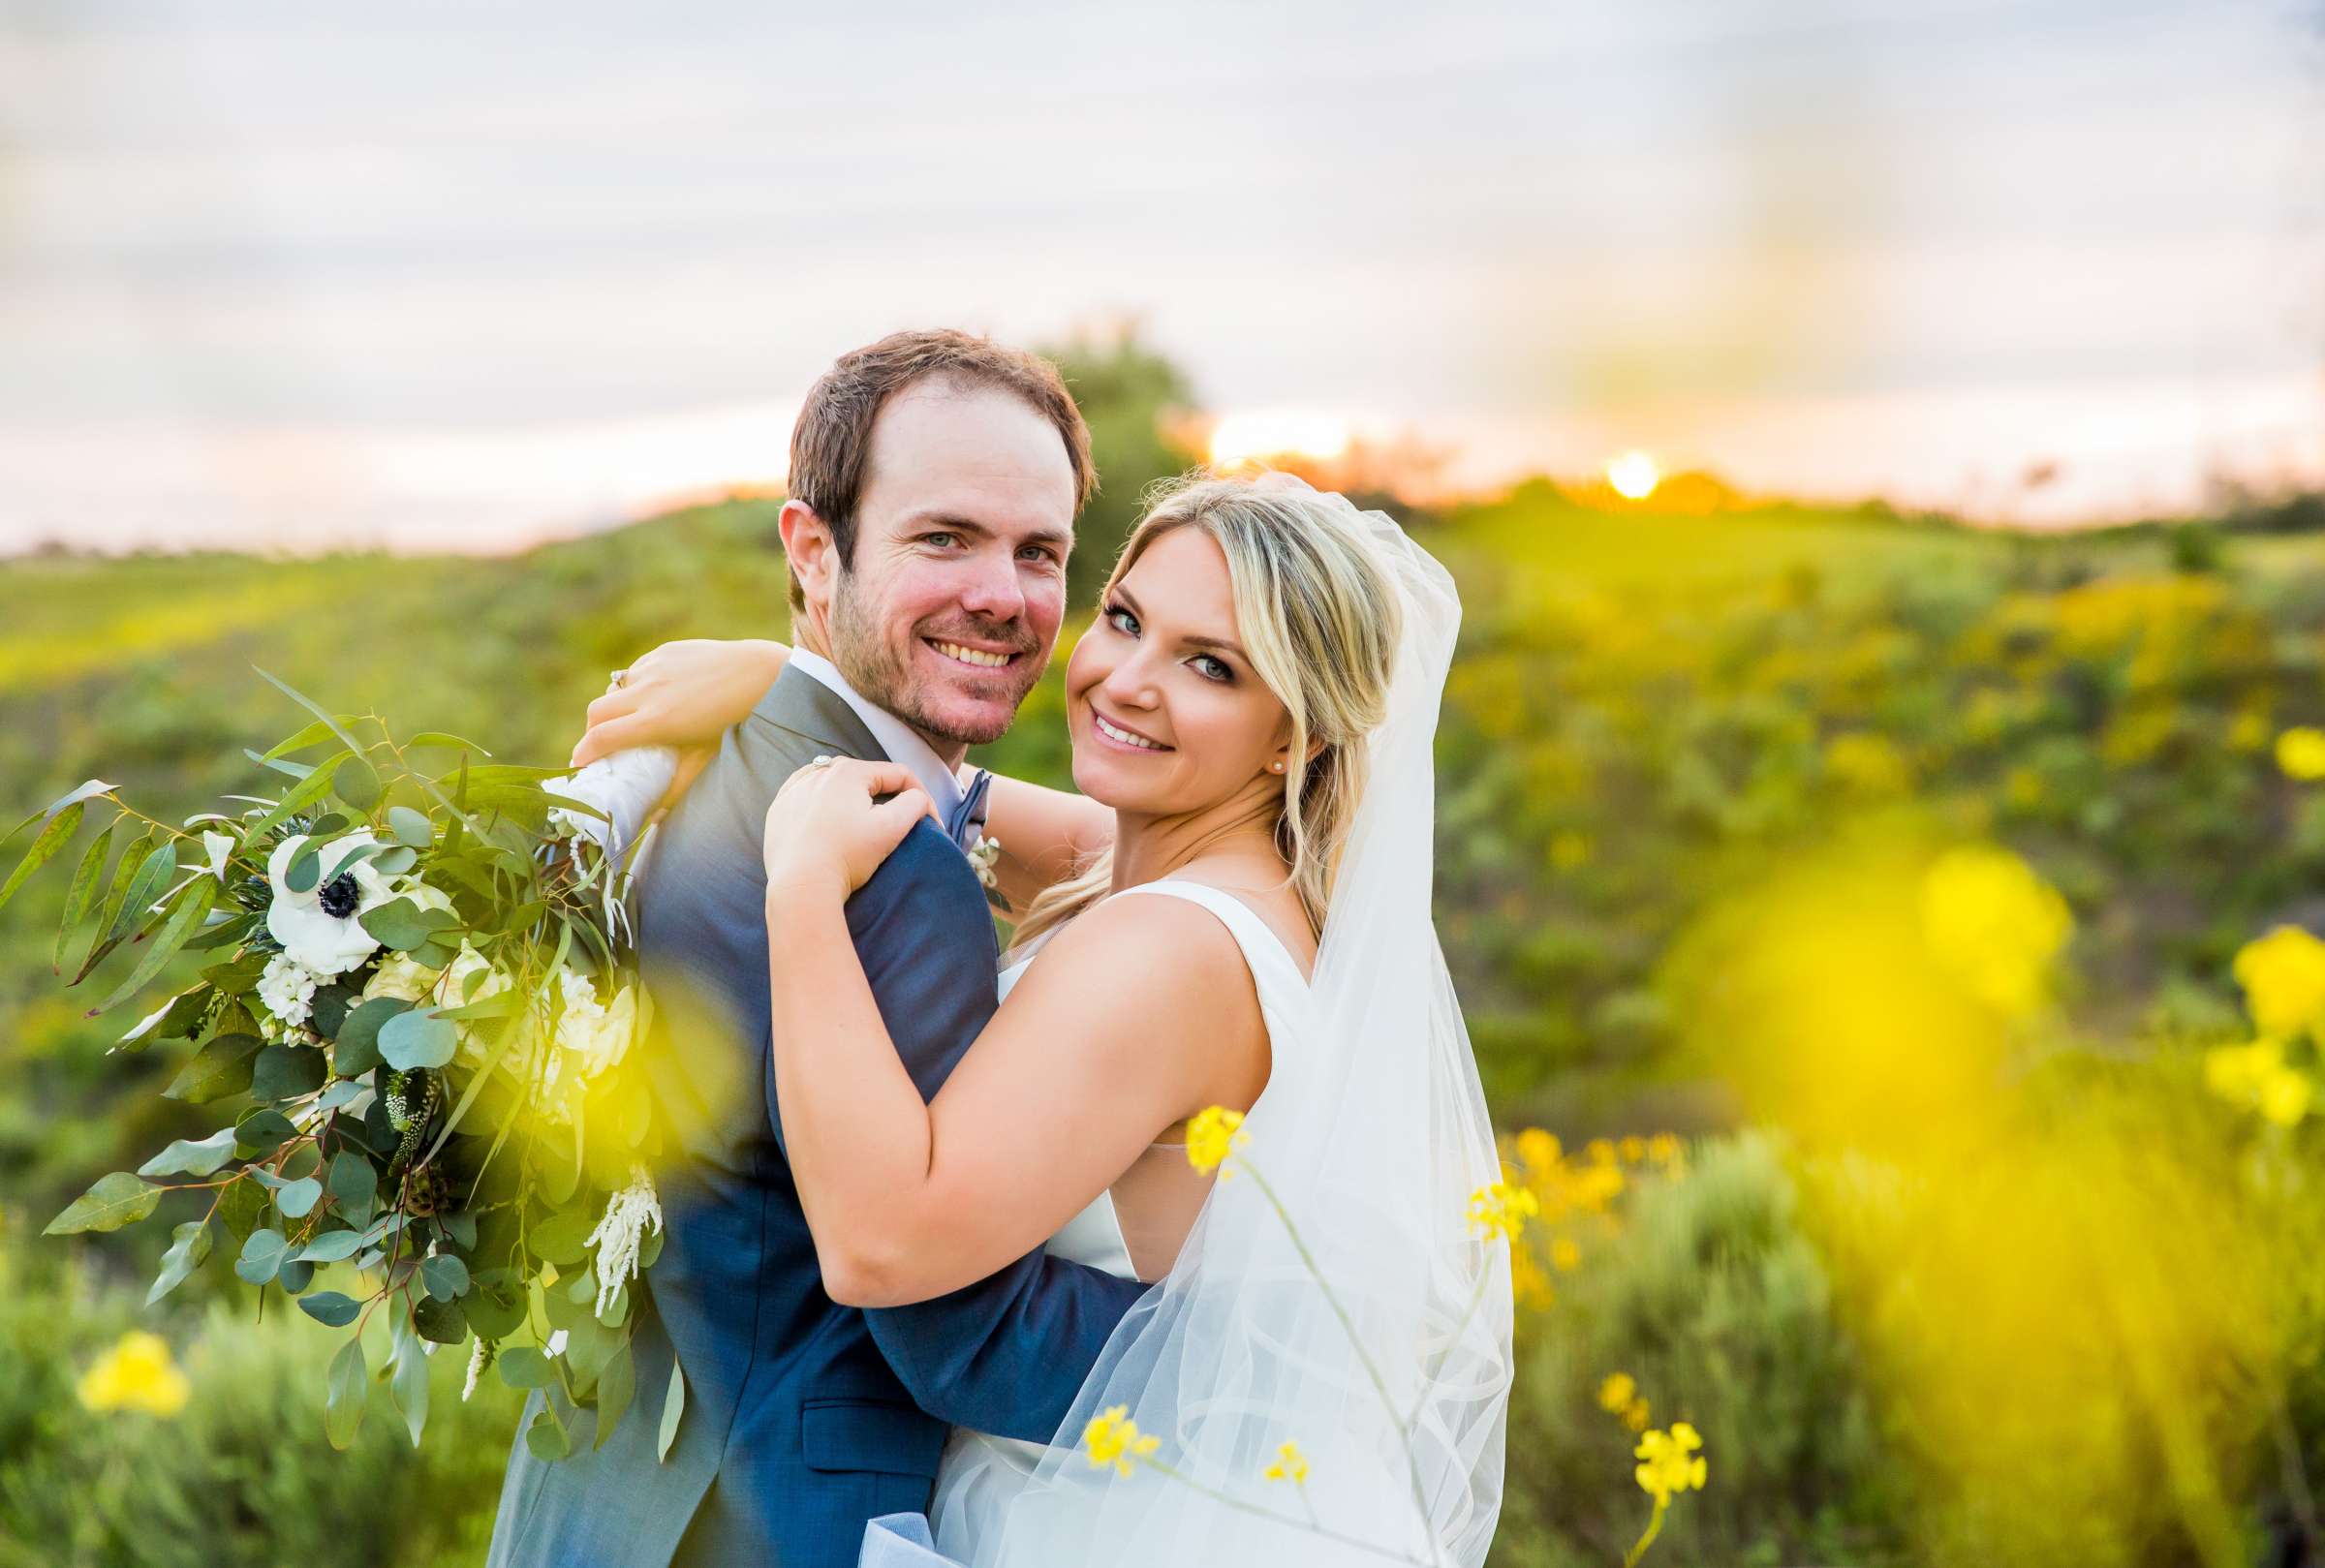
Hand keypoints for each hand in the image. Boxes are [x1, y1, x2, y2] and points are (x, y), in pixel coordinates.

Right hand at [572, 639, 787, 766]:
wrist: (760, 673)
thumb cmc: (733, 722)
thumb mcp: (704, 757)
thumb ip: (676, 787)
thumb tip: (655, 818)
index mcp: (654, 721)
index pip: (600, 737)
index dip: (583, 753)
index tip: (579, 764)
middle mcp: (647, 692)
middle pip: (596, 711)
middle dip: (592, 729)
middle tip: (601, 743)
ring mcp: (654, 667)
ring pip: (617, 687)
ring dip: (617, 705)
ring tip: (635, 717)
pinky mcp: (665, 651)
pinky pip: (638, 670)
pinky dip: (638, 685)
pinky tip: (659, 693)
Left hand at [763, 758, 942, 901]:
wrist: (800, 886)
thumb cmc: (847, 855)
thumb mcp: (891, 828)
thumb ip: (914, 804)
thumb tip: (917, 798)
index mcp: (849, 772)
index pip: (898, 775)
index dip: (921, 797)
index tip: (932, 824)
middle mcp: (818, 772)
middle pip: (866, 778)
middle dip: (886, 796)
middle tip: (897, 823)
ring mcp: (794, 790)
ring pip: (834, 784)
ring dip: (853, 798)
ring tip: (861, 821)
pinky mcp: (779, 810)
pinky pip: (806, 797)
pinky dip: (821, 804)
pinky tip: (827, 821)